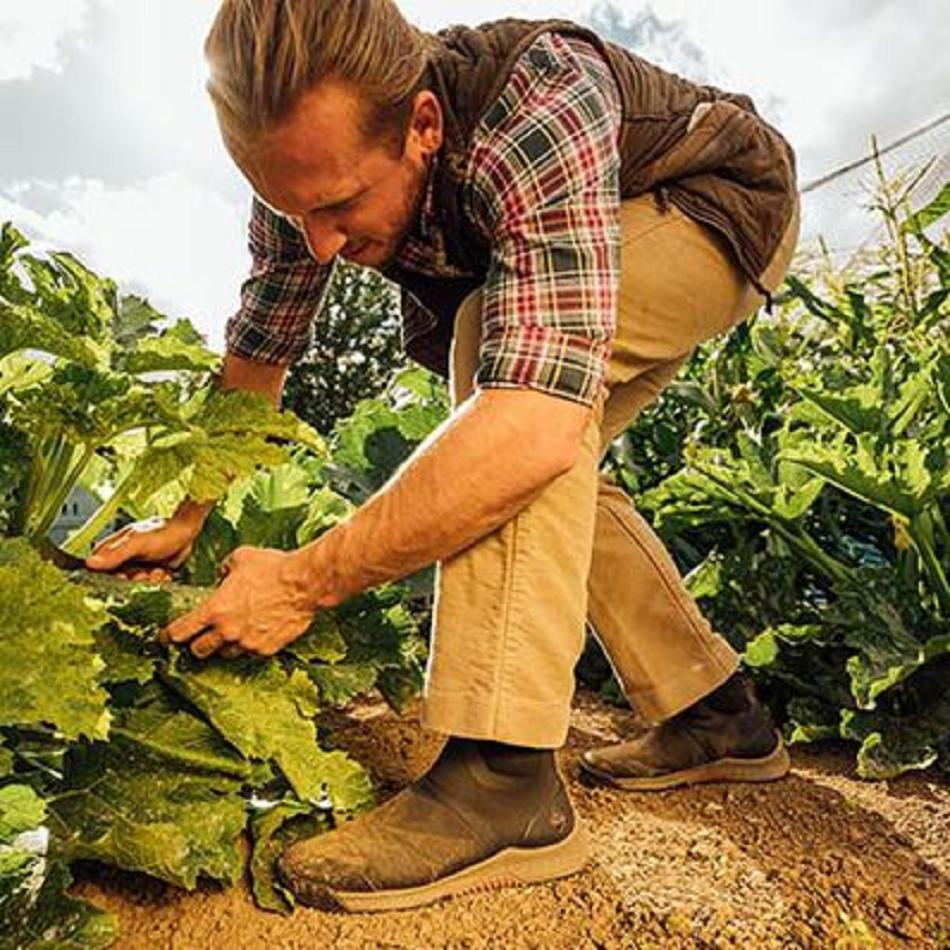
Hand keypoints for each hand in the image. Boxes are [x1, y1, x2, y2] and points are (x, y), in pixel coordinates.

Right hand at [85, 507, 207, 580]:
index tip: (124, 578)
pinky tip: (164, 574)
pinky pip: (149, 585)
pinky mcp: (149, 572)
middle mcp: (121, 558)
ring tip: (158, 571)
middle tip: (146, 573)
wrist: (187, 531)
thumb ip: (115, 553)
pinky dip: (157, 582)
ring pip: (135, 585)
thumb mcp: (137, 542)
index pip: (98, 570)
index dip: (110, 578)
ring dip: (148, 581)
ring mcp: (136, 565)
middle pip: (118, 581)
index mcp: (111, 549)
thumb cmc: (161, 531)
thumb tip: (90, 563)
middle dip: (134, 580)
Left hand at [160, 546, 316, 659]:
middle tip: (199, 639)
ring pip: (225, 655)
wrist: (304, 584)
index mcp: (214, 609)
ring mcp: (247, 643)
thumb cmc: (273, 568)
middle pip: (199, 650)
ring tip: (230, 636)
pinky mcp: (266, 649)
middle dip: (196, 645)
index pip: (181, 631)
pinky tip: (254, 634)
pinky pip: (250, 653)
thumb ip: (224, 569)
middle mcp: (227, 631)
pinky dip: (248, 646)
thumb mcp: (240, 558)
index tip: (167, 638)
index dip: (170, 636)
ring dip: (223, 647)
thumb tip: (222, 575)